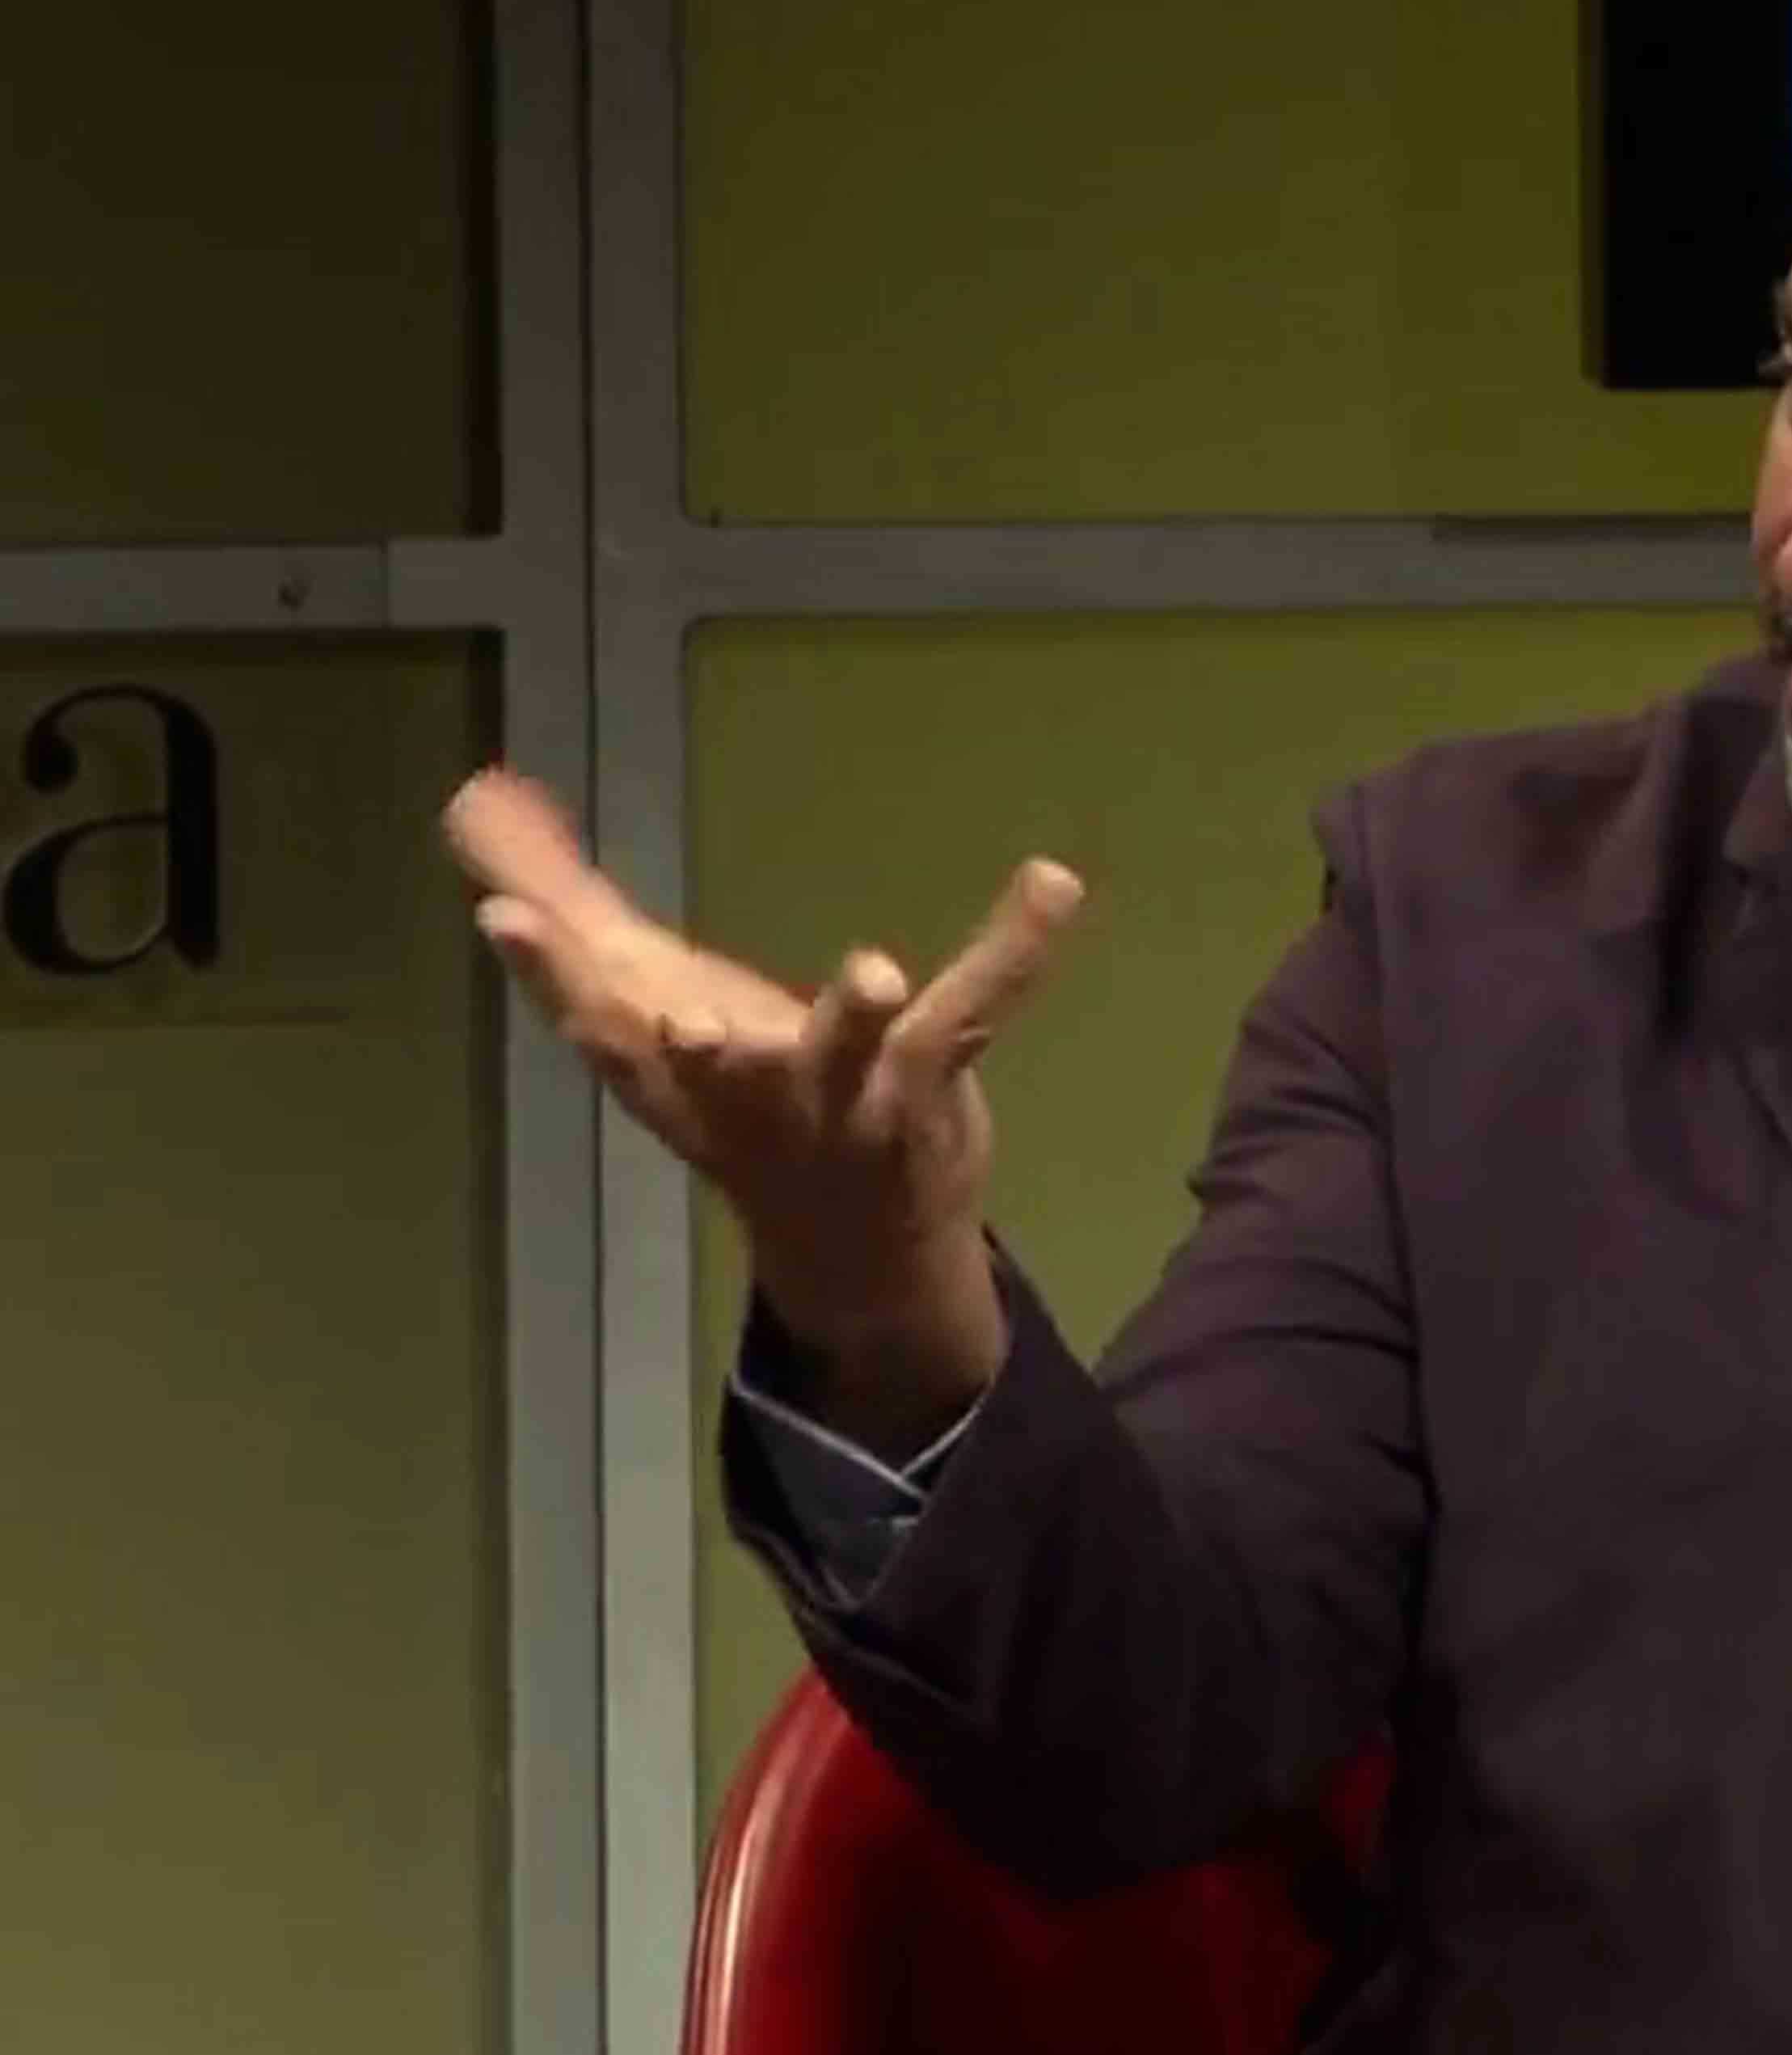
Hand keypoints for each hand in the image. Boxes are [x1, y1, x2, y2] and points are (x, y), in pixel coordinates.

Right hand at [439, 765, 1082, 1437]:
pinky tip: (1054, 881)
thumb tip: (474, 799)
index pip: (596, 1028)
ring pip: (844, 1059)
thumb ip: (567, 907)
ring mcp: (846, 1102)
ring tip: (874, 970)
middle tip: (687, 1021)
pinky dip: (1017, 946)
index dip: (548, 976)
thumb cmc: (738, 1106)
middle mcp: (750, 1097)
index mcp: (668, 1078)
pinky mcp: (928, 1087)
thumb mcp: (643, 1016)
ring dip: (854, 1018)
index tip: (508, 917)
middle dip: (696, 1047)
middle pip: (713, 1071)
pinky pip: (976, 1010)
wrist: (852, 1255)